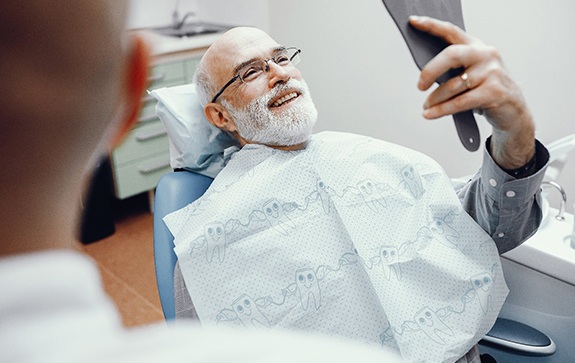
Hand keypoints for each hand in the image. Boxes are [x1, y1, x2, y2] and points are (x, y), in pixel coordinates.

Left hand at [410, 15, 534, 167]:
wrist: (514, 110)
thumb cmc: (487, 90)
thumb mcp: (472, 73)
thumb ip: (454, 68)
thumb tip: (424, 74)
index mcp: (477, 46)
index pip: (451, 31)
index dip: (431, 25)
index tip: (413, 21)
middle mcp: (486, 55)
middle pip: (451, 55)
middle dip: (430, 71)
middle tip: (420, 86)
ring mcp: (492, 73)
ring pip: (452, 85)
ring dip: (434, 99)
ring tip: (426, 106)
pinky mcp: (494, 92)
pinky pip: (459, 102)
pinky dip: (441, 110)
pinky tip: (430, 114)